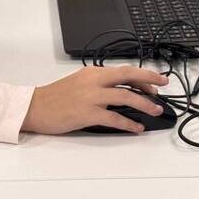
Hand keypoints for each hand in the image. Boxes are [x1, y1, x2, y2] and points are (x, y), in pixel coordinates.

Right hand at [22, 66, 169, 134]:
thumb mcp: (79, 83)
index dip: (143, 76)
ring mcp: (91, 96)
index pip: (124, 70)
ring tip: (155, 111)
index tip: (155, 83)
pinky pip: (114, 117)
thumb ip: (99, 84)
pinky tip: (136, 128)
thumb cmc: (56, 97)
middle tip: (163, 87)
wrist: (35, 107)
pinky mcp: (87, 113)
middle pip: (128, 77)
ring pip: (125, 97)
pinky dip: (128, 123)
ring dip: (144, 104)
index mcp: (93, 72)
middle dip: (149, 81)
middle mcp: (94, 81)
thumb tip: (122, 92)